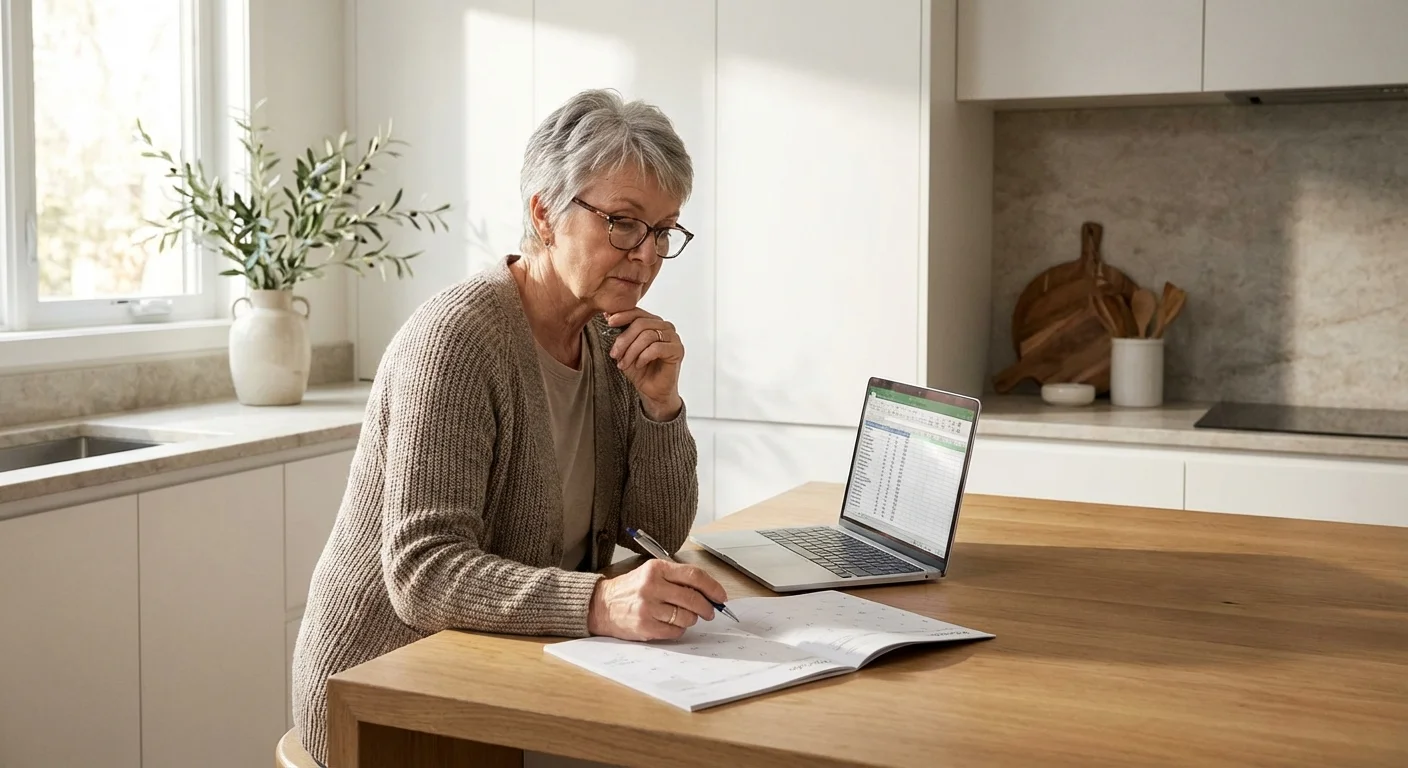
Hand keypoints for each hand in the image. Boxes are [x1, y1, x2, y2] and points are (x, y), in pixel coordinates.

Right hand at [587, 559, 728, 640]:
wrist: (601, 605)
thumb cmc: (630, 590)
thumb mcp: (651, 573)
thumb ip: (677, 579)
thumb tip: (709, 593)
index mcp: (656, 569)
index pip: (694, 575)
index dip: (712, 587)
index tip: (720, 596)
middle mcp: (652, 586)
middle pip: (693, 598)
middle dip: (707, 607)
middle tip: (710, 611)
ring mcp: (648, 607)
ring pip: (687, 616)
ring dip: (692, 619)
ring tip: (685, 617)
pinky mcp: (646, 626)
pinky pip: (675, 631)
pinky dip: (679, 629)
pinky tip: (672, 624)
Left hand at [604, 308, 683, 420]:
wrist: (652, 391)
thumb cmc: (640, 370)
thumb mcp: (625, 349)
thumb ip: (620, 332)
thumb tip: (607, 315)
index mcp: (653, 322)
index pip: (638, 312)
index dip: (623, 315)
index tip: (609, 322)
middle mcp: (665, 327)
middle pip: (641, 323)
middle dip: (624, 339)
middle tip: (614, 354)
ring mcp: (673, 338)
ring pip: (648, 336)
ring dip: (631, 351)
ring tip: (623, 364)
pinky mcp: (677, 350)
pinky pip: (657, 348)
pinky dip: (643, 357)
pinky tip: (639, 365)